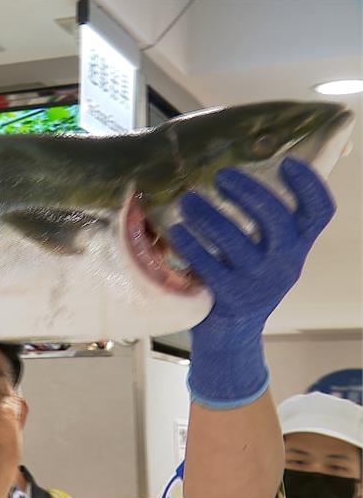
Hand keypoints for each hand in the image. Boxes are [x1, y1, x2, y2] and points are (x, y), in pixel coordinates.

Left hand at [170, 158, 334, 407]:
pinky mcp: (228, 298)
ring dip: (209, 215)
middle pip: (276, 219)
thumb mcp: (264, 252)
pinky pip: (208, 266)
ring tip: (188, 201)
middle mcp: (285, 264)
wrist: (232, 335)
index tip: (286, 162)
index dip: (309, 185)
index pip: (319, 213)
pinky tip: (177, 231)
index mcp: (297, 247)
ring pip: (237, 241)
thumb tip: (237, 167)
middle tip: (221, 176)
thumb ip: (261, 221)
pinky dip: (190, 245)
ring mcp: (257, 283)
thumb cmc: (244, 279)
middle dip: (247, 191)